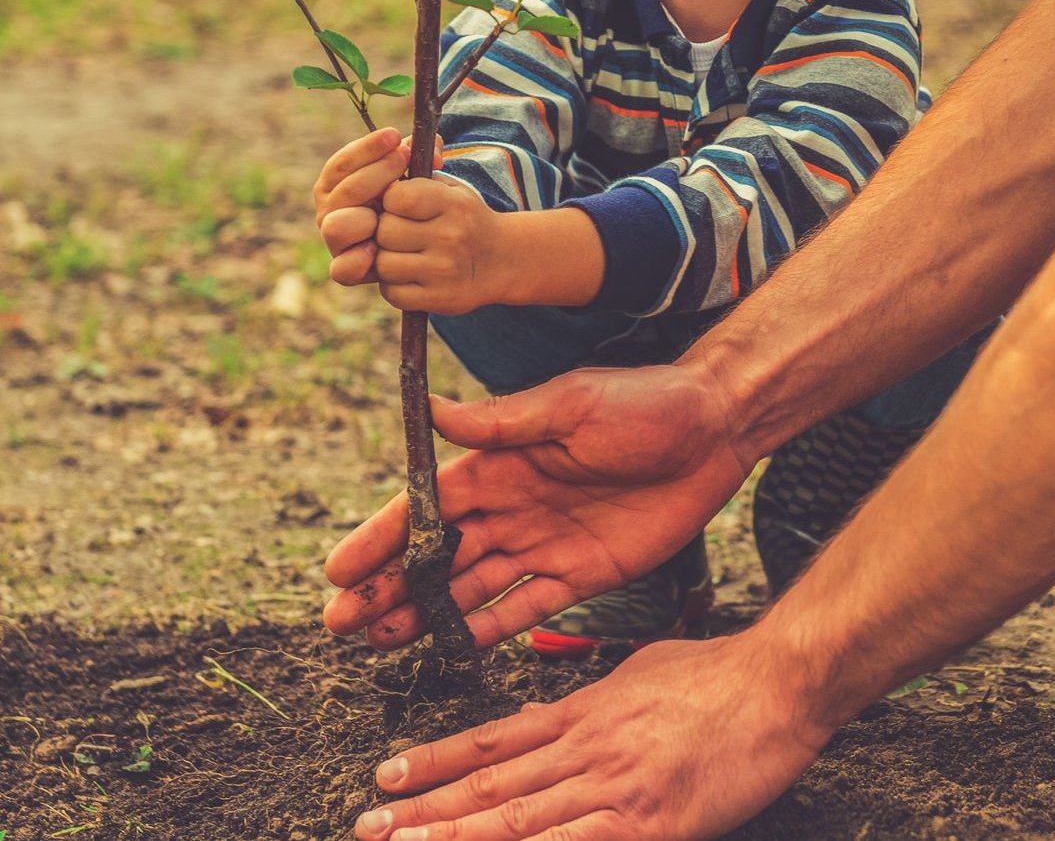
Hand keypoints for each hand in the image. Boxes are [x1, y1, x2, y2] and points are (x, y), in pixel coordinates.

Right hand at [316, 127, 409, 286]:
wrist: (411, 243)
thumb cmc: (405, 201)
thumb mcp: (410, 175)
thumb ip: (418, 157)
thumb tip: (435, 147)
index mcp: (336, 184)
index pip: (342, 163)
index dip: (366, 148)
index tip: (393, 136)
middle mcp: (330, 211)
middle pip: (345, 191)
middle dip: (376, 172)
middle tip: (404, 159)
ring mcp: (336, 241)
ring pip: (336, 227)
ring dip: (361, 216)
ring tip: (387, 209)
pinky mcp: (346, 269)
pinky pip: (341, 270)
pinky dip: (355, 260)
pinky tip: (375, 249)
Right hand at [324, 369, 752, 650]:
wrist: (716, 429)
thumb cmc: (645, 404)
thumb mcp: (571, 404)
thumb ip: (502, 423)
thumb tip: (431, 410)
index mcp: (500, 462)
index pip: (425, 506)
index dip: (381, 538)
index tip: (338, 571)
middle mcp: (513, 506)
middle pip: (436, 555)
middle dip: (387, 587)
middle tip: (341, 623)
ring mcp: (544, 543)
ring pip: (469, 587)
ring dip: (423, 613)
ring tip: (377, 642)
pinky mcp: (581, 574)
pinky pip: (525, 608)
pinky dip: (486, 630)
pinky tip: (448, 650)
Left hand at [351, 635, 829, 840]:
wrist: (780, 682)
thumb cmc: (719, 675)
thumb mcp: (637, 672)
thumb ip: (586, 701)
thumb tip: (541, 716)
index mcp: (583, 712)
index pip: (492, 741)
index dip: (435, 761)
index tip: (386, 777)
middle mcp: (586, 748)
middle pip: (490, 787)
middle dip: (424, 812)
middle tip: (368, 827)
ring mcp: (616, 787)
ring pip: (518, 821)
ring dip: (455, 838)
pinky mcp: (652, 823)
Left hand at [374, 156, 514, 315]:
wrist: (503, 260)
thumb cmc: (464, 218)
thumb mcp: (452, 188)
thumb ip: (421, 169)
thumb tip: (399, 145)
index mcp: (454, 204)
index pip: (397, 197)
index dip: (391, 199)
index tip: (400, 204)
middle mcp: (451, 237)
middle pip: (386, 231)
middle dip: (386, 230)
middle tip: (400, 231)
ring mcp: (446, 272)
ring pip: (384, 265)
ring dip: (387, 260)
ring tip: (404, 253)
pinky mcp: (439, 300)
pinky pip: (392, 292)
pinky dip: (394, 285)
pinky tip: (410, 275)